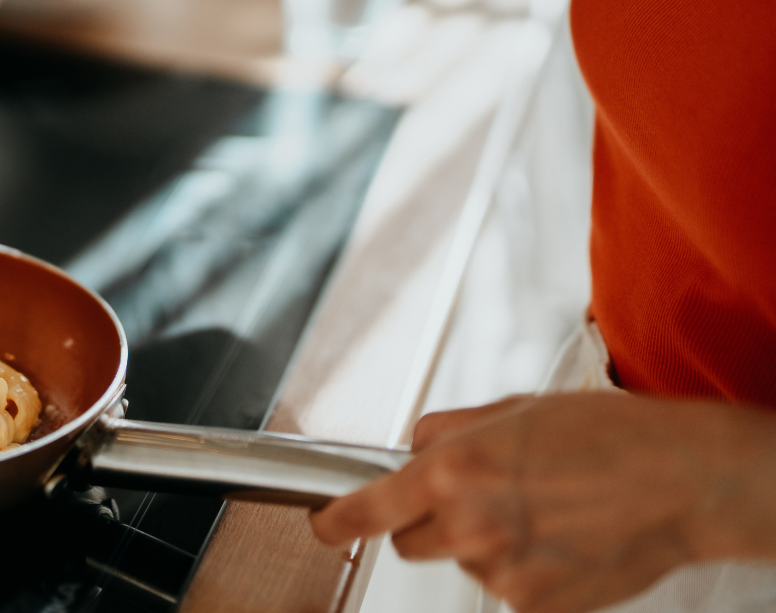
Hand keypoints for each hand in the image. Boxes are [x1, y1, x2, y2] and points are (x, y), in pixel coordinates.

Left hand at [310, 393, 775, 612]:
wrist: (679, 483)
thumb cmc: (605, 437)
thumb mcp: (509, 409)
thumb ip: (446, 431)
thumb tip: (415, 446)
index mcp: (453, 471)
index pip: (366, 509)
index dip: (335, 521)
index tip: (323, 525)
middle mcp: (469, 526)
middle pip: (410, 541)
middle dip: (428, 520)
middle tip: (479, 494)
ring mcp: (502, 573)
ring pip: (463, 562)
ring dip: (483, 542)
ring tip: (539, 510)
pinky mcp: (535, 606)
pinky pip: (505, 587)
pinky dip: (522, 567)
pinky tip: (558, 539)